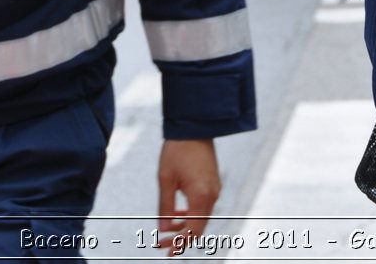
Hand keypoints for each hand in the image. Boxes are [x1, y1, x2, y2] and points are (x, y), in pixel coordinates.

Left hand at [156, 139, 219, 256]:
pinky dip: (191, 214)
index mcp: (201, 196)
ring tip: (166, 230)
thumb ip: (166, 206)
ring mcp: (215, 189)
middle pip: (199, 227)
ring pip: (201, 218)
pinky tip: (177, 214)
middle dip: (180, 238)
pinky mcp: (213, 183)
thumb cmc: (177, 151)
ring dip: (185, 226)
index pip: (192, 231)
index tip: (164, 250)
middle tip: (161, 243)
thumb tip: (163, 229)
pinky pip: (203, 206)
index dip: (179, 243)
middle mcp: (212, 195)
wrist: (194, 126)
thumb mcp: (165, 179)